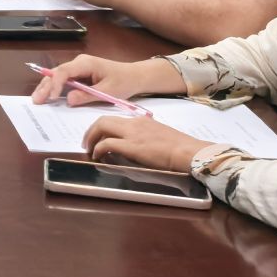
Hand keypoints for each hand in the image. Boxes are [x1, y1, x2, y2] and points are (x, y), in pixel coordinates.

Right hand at [29, 53, 149, 106]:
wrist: (135, 76)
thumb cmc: (124, 81)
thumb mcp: (108, 91)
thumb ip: (87, 95)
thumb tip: (68, 99)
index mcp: (86, 63)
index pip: (64, 71)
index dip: (55, 84)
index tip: (52, 97)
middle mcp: (79, 63)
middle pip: (57, 73)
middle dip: (45, 86)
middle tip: (36, 100)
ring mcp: (78, 68)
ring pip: (58, 76)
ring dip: (47, 87)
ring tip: (37, 99)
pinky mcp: (79, 75)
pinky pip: (64, 81)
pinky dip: (55, 89)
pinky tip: (48, 97)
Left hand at [82, 114, 204, 173]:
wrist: (189, 152)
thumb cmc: (180, 148)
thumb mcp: (160, 135)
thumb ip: (146, 135)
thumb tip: (134, 144)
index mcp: (141, 121)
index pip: (115, 119)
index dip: (102, 127)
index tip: (98, 136)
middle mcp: (134, 123)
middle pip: (103, 120)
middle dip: (91, 131)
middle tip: (87, 143)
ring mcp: (132, 134)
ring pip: (101, 127)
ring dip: (91, 138)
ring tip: (89, 150)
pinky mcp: (132, 146)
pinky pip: (107, 144)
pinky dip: (98, 149)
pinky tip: (98, 156)